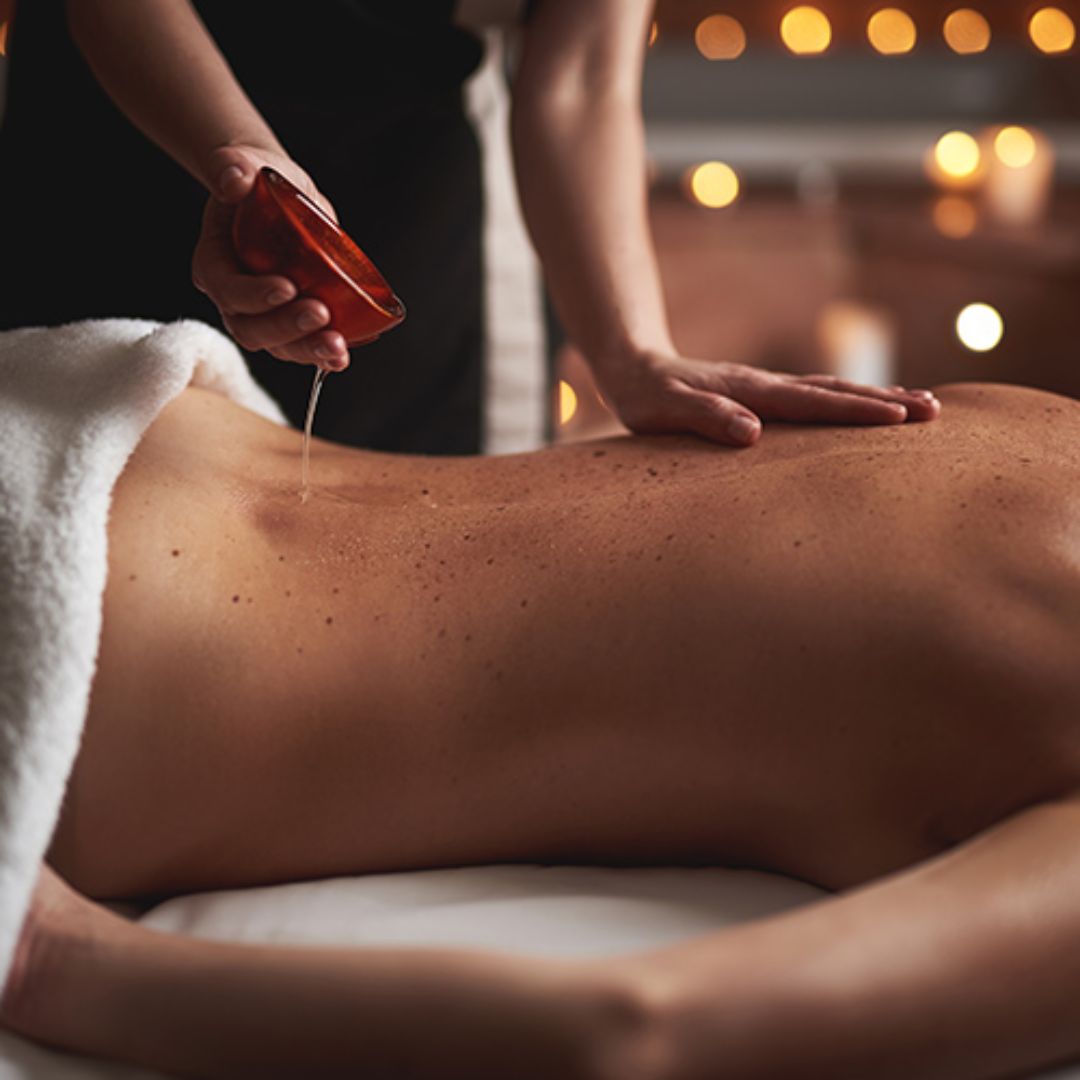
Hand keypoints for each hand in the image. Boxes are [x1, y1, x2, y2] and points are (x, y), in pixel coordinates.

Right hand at [191, 145, 350, 370]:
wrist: (276, 195)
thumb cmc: (259, 181)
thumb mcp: (247, 165)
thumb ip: (235, 167)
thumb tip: (233, 179)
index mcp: (215, 263)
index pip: (227, 288)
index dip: (254, 295)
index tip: (288, 287)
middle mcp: (234, 298)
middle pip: (251, 328)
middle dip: (286, 328)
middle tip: (320, 314)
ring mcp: (262, 315)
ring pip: (277, 346)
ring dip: (307, 350)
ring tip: (337, 345)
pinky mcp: (290, 323)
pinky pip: (301, 346)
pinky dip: (323, 355)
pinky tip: (343, 356)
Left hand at [594, 351, 941, 447]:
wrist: (634, 367)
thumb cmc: (646, 395)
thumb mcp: (665, 411)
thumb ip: (706, 418)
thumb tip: (753, 433)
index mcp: (750, 391)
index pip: (812, 402)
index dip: (855, 411)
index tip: (899, 417)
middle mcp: (767, 385)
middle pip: (836, 391)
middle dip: (886, 401)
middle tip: (935, 412)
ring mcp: (768, 389)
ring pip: (831, 391)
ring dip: (876, 398)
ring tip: (923, 407)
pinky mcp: (762, 396)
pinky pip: (816, 398)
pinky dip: (850, 401)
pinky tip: (868, 409)